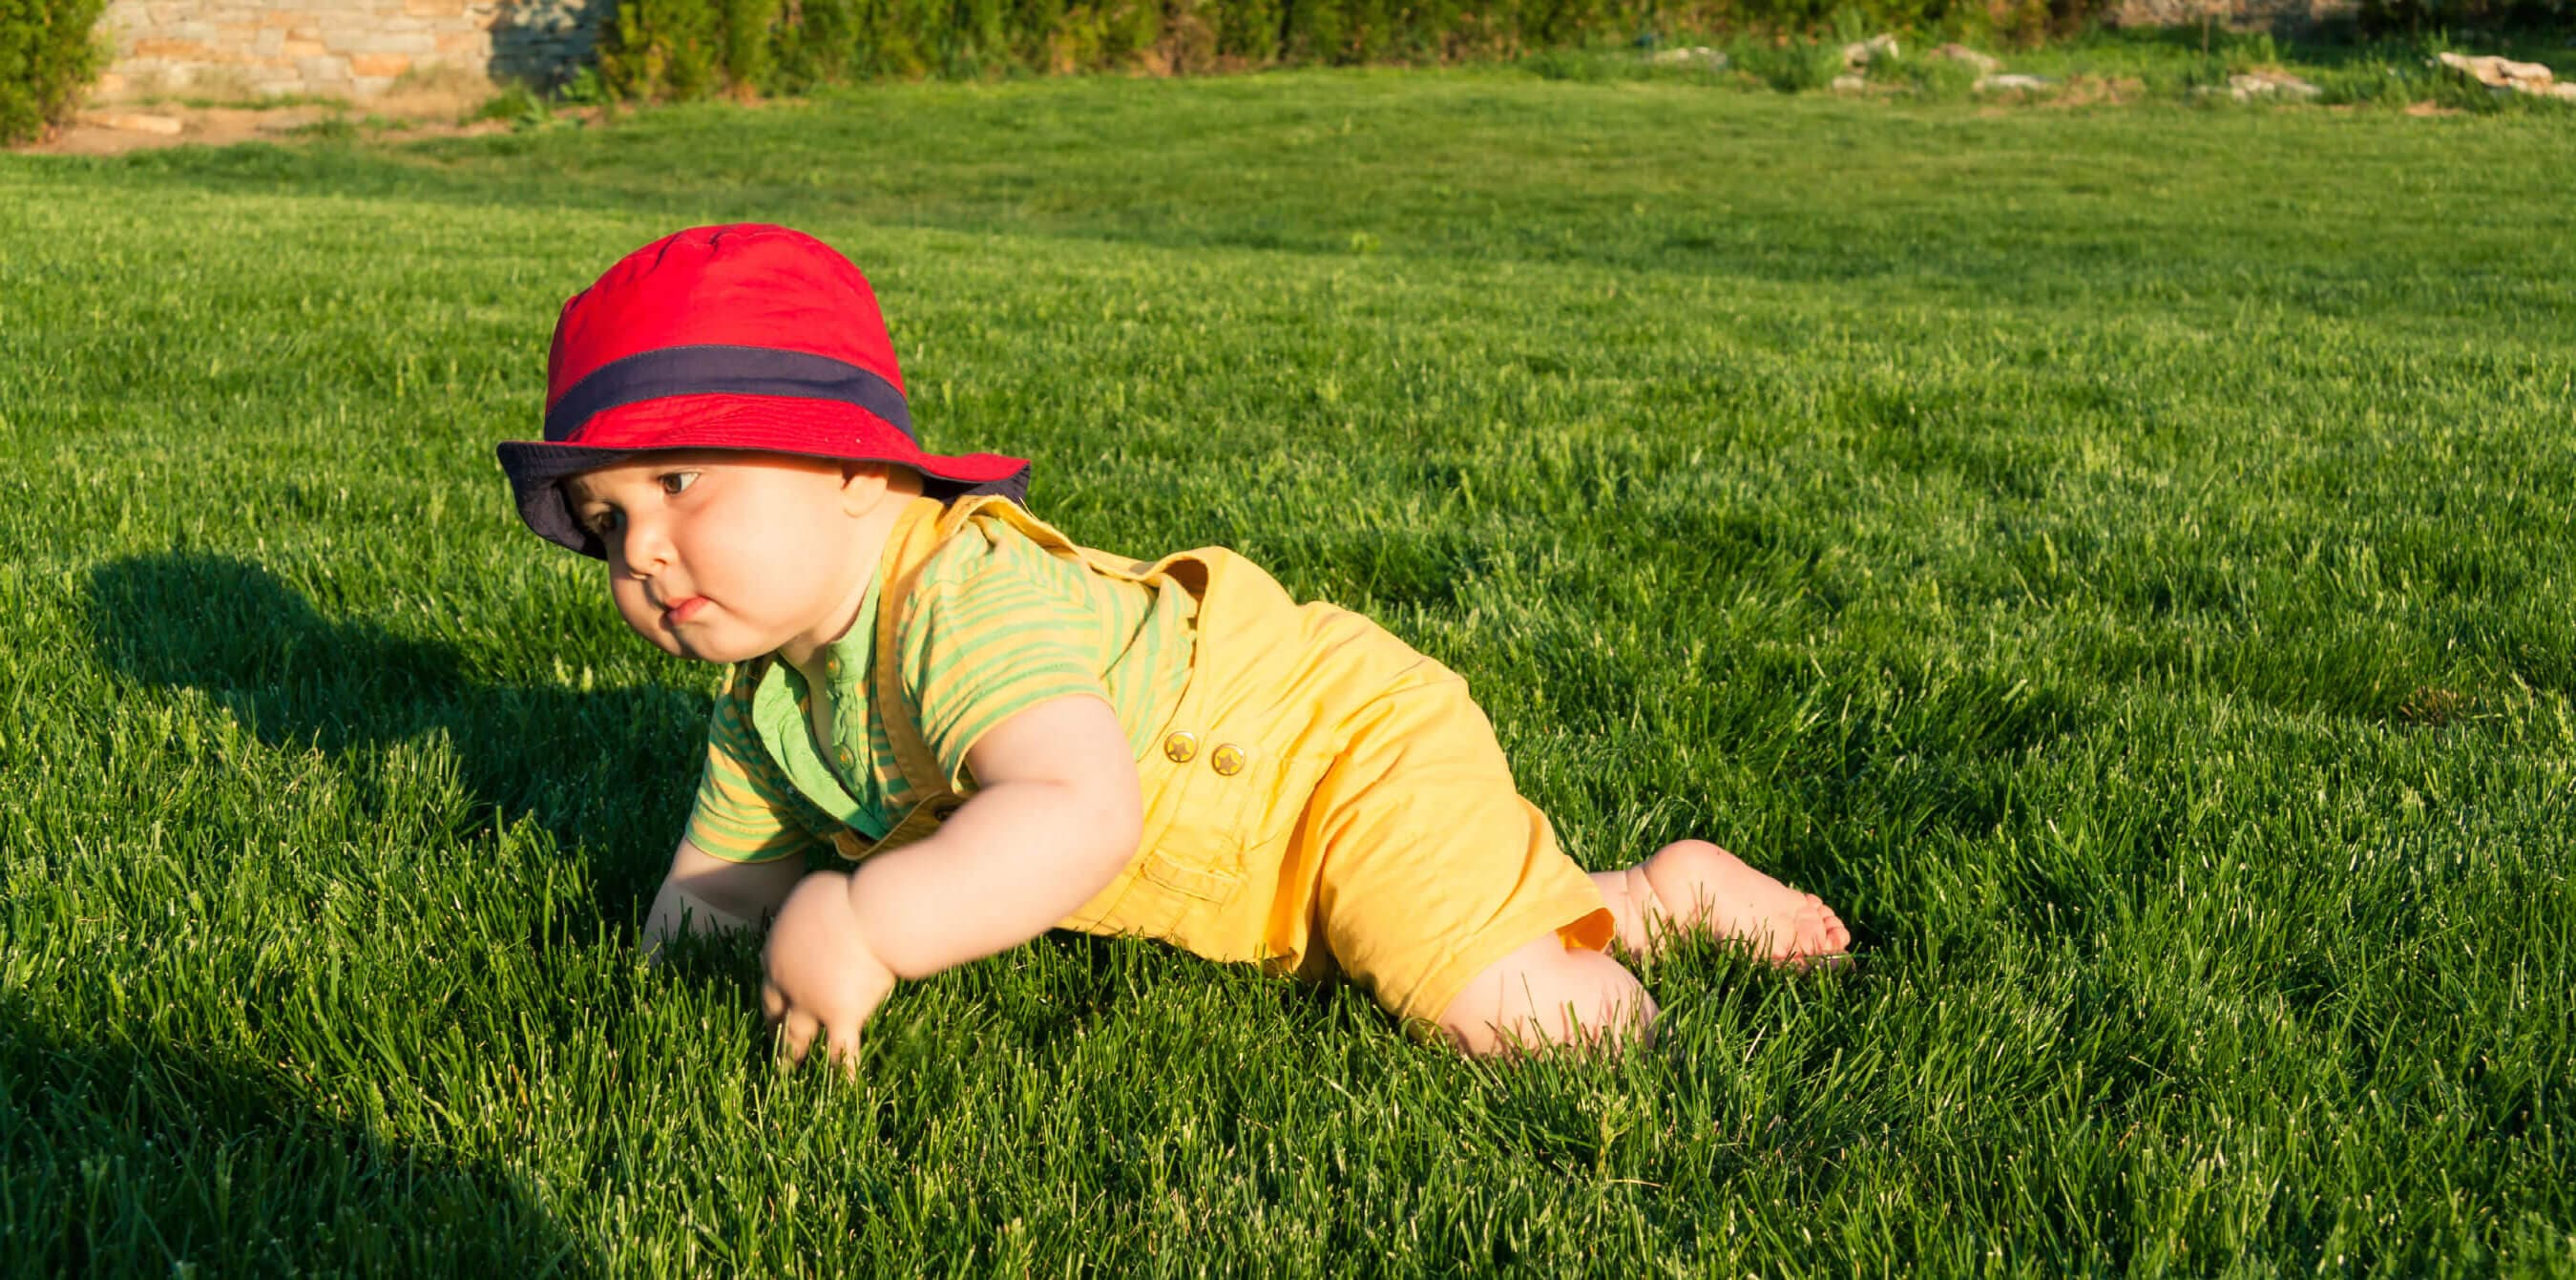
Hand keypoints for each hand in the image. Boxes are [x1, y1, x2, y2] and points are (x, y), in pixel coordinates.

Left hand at [760, 871, 895, 1077]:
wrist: (866, 915)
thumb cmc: (842, 897)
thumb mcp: (812, 894)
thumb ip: (807, 913)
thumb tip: (814, 913)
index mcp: (776, 954)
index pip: (769, 982)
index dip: (773, 995)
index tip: (774, 1006)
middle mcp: (787, 985)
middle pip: (775, 1014)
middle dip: (773, 1031)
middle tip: (771, 1044)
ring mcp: (812, 1005)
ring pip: (797, 1038)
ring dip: (792, 1058)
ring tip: (786, 1075)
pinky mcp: (841, 1018)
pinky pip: (840, 1051)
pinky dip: (839, 1073)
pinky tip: (840, 1091)